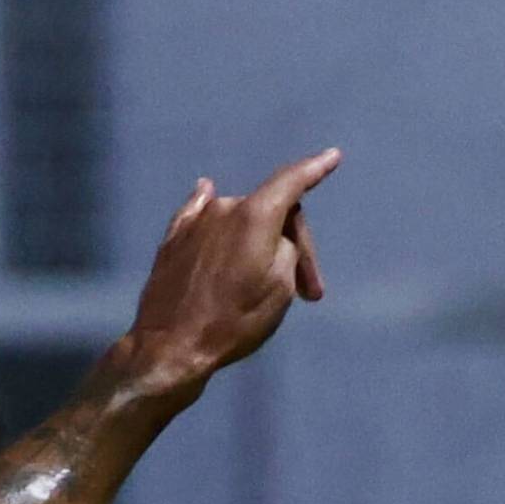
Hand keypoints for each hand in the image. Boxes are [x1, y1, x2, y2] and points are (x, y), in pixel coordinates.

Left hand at [120, 147, 339, 391]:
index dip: (315, 169)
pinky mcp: (173, 239)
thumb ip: (288, 249)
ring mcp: (195, 221)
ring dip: (256, 246)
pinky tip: (206, 191)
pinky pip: (199, 214)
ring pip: (238, 220)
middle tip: (309, 294)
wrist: (171, 347)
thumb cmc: (234, 321)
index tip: (333, 156)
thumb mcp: (280, 289)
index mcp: (256, 215)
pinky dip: (213, 212)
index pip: (292, 181)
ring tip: (260, 286)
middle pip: (270, 211)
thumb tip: (275, 237)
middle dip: (293, 245)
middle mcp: (224, 207)